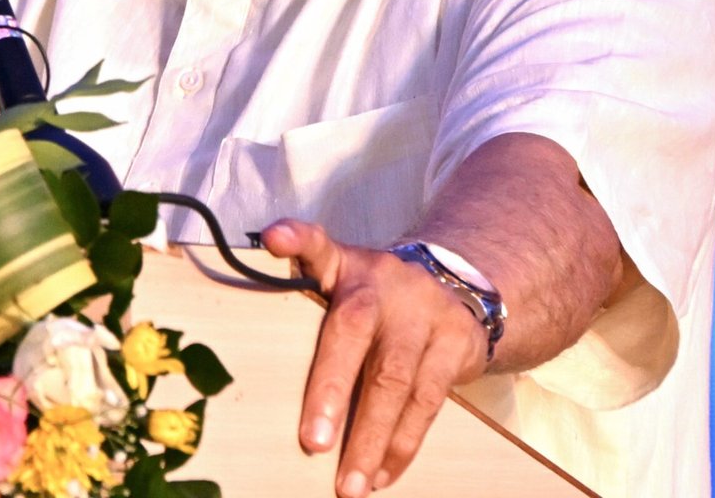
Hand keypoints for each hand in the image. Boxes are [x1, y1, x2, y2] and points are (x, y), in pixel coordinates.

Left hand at [262, 219, 488, 496]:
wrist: (455, 287)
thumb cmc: (373, 298)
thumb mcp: (339, 279)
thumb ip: (299, 296)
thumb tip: (256, 343)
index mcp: (345, 264)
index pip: (317, 244)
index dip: (297, 240)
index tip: (276, 240)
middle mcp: (384, 281)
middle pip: (355, 329)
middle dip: (331, 388)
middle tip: (312, 442)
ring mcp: (425, 311)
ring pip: (397, 378)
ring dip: (372, 438)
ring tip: (350, 485)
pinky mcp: (457, 342)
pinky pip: (429, 401)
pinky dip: (402, 444)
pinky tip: (381, 473)